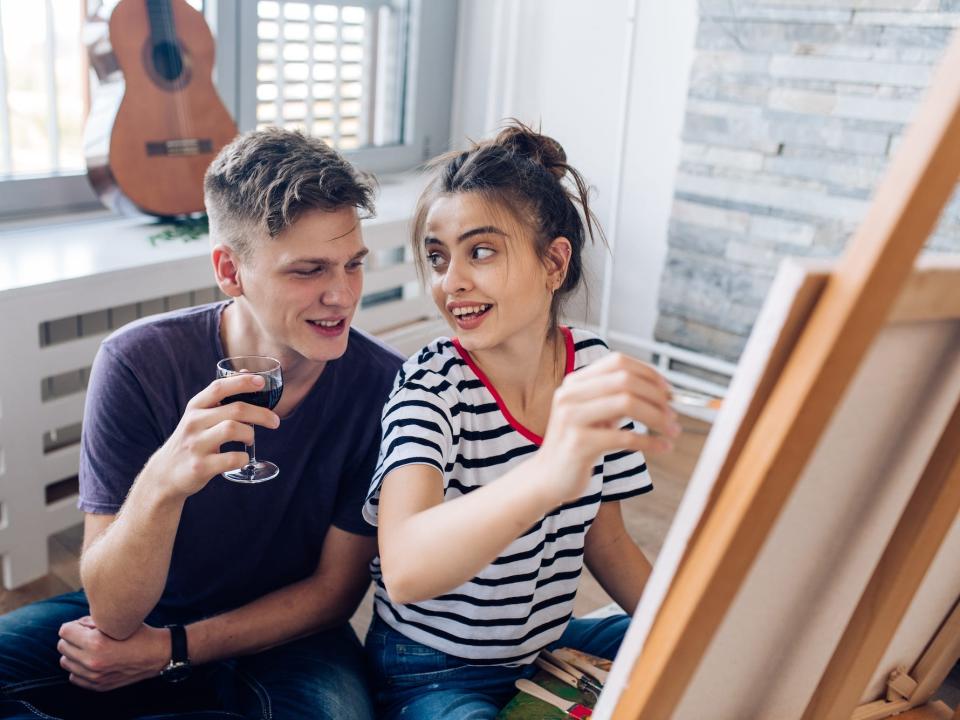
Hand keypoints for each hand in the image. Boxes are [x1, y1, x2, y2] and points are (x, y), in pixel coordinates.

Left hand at [58, 616, 169, 691]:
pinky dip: (78, 668)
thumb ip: (92, 621)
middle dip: (72, 638)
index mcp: (96, 643)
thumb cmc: (139, 634)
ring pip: (65, 662)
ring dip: (73, 653)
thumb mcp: (118, 621)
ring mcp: (94, 676)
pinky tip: (91, 660)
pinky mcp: (97, 685)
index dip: (73, 625)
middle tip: (85, 634)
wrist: (157, 655)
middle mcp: (92, 662)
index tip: (81, 625)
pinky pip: (73, 676)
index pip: (64, 631)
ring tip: (88, 648)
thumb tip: (75, 625)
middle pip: (62, 646)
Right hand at [146, 373, 280, 498]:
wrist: (166, 474)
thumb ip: (221, 399)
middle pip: (235, 409)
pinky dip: (244, 457)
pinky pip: (232, 458)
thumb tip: (250, 375)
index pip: (219, 387)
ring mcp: (196, 445)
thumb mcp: (199, 417)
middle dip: (262, 414)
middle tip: (275, 421)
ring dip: (250, 434)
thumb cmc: (192, 440)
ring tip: (250, 439)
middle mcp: (194, 423)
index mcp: (195, 407)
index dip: (242, 382)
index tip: (262, 382)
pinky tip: (242, 457)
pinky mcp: (200, 466)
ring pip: (233, 429)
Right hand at [536, 352, 678, 504]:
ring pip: (626, 403)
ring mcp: (571, 418)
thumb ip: (616, 398)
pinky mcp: (579, 444)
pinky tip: (663, 447)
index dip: (648, 372)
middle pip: (625, 380)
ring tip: (673, 430)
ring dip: (657, 417)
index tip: (668, 390)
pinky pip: (624, 437)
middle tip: (673, 413)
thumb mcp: (594, 414)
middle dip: (657, 396)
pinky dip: (650, 441)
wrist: (547, 478)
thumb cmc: (577, 445)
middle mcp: (570, 395)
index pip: (617, 362)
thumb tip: (660, 392)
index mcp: (575, 383)